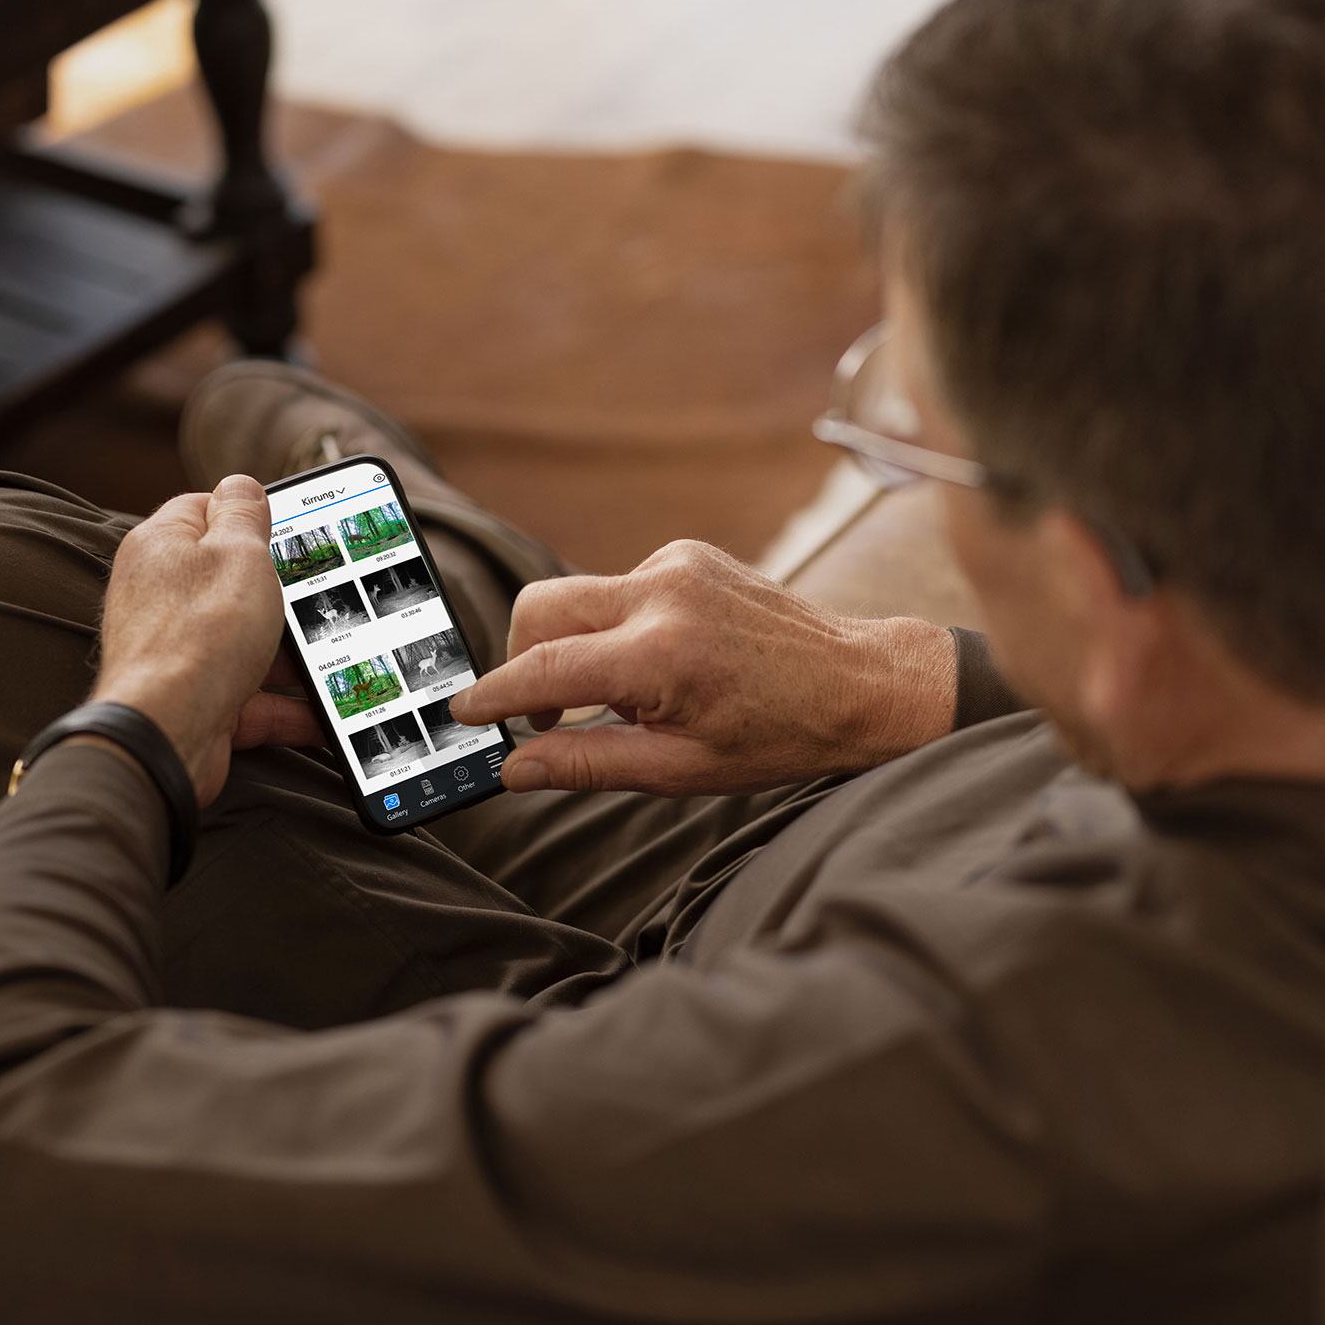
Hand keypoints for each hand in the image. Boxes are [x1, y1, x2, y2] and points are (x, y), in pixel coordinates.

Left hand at [79, 476, 298, 805]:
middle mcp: (163, 597)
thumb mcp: (238, 553)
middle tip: (325, 593)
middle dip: (282, 592)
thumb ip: (244, 513)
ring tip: (335, 656)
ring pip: (247, 644)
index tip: (292, 528)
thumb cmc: (198, 635)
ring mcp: (179, 652)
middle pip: (233, 581)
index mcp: (163, 545)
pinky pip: (252, 698)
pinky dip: (288, 708)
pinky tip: (325, 713)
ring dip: (292, 656)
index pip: (207, 510)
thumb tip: (240, 484)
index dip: (252, 516)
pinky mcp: (196, 701)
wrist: (166, 734)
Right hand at [448, 540, 955, 794]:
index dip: (494, 697)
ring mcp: (676, 565)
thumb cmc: (779, 736)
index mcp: (662, 655)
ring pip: (575, 596)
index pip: (545, 670)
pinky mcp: (687, 554)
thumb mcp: (680, 771)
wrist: (862, 683)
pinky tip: (657, 660)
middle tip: (540, 712)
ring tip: (617, 695)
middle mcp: (663, 594)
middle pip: (539, 610)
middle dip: (521, 659)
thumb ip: (588, 764)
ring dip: (572, 644)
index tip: (462, 714)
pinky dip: (614, 625)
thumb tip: (515, 768)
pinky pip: (617, 587)